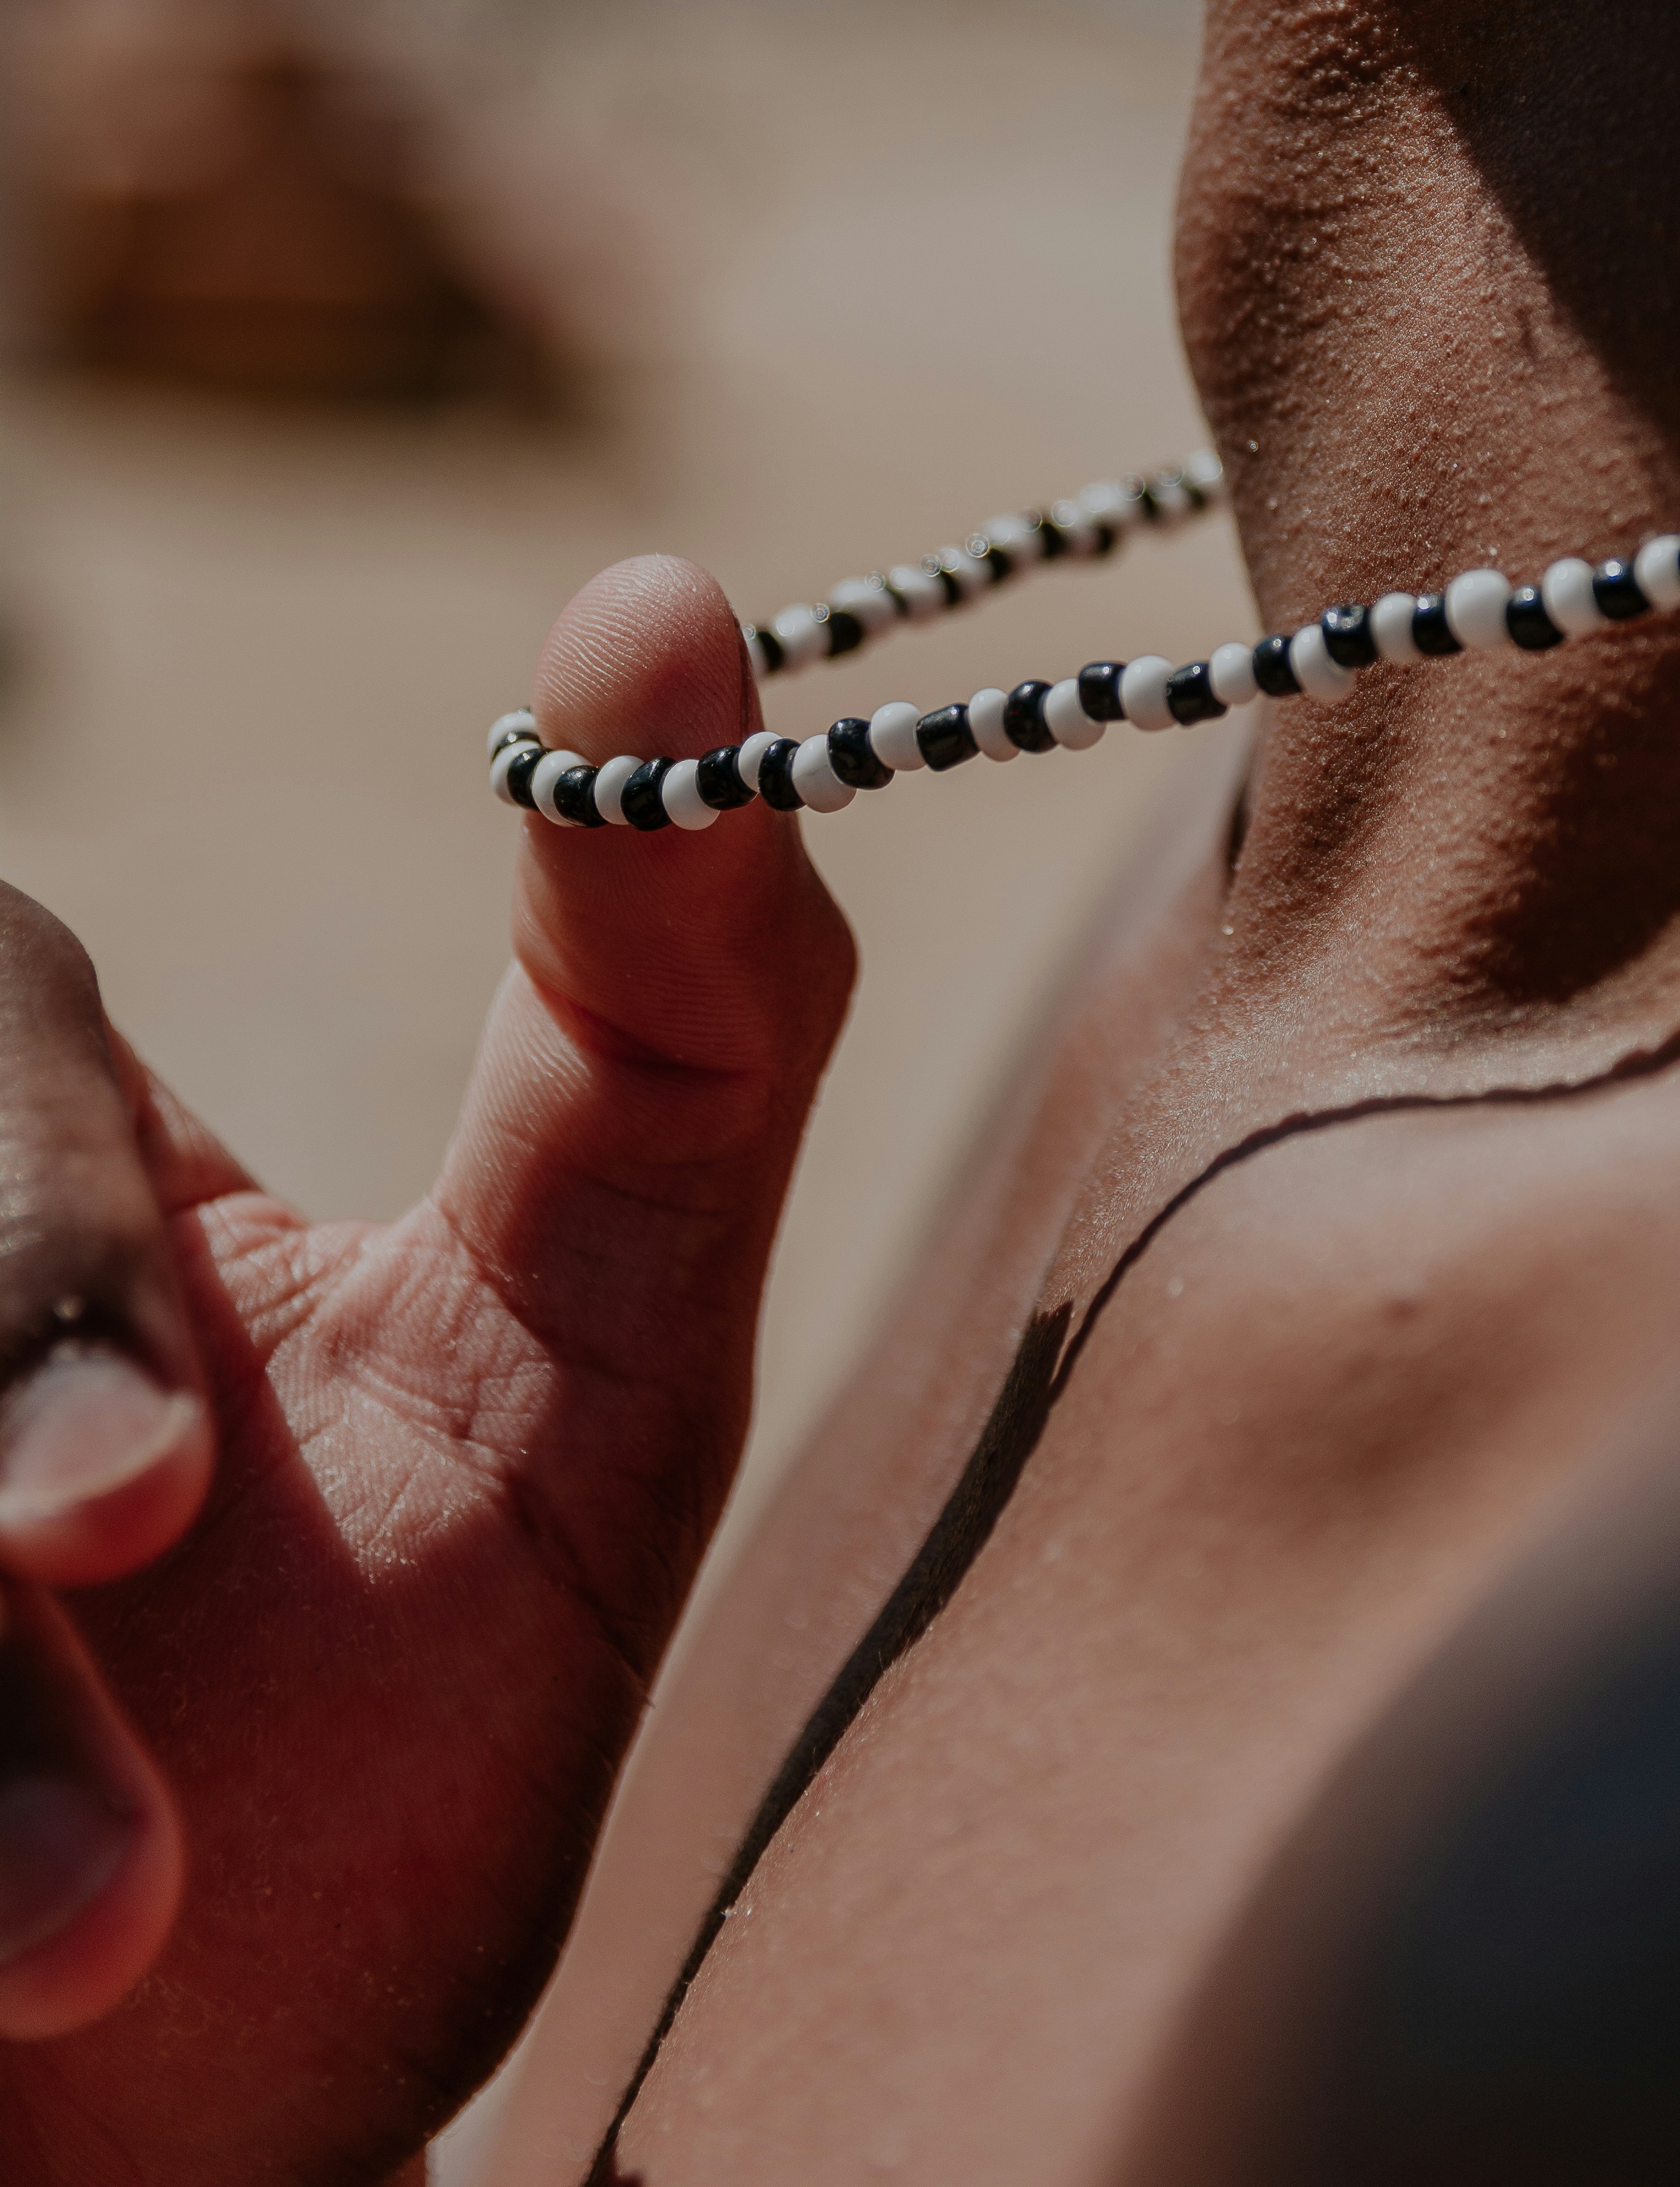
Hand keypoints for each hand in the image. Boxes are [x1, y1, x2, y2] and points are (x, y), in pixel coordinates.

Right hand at [0, 556, 852, 2186]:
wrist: (192, 2174)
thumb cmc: (379, 1783)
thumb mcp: (591, 1386)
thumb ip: (672, 1014)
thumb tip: (666, 592)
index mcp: (45, 1159)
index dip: (31, 1243)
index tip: (152, 1497)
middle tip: (104, 1686)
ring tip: (71, 1951)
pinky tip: (3, 1985)